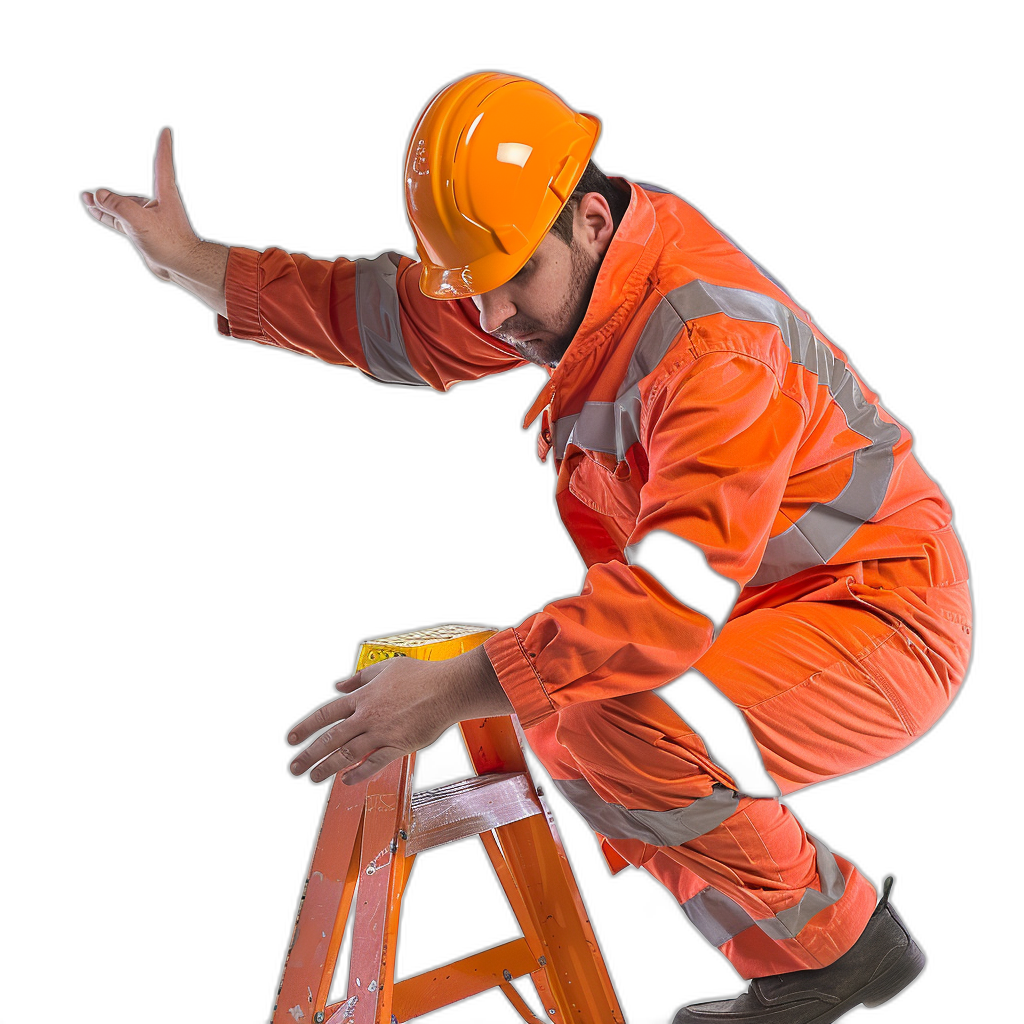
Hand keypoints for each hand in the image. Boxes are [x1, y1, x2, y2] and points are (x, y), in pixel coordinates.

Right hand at [81, 128, 228, 312]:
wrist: (182, 268)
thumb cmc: (171, 244)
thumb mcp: (141, 222)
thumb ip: (118, 207)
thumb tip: (98, 195)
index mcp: (164, 194)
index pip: (162, 164)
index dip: (164, 147)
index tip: (166, 133)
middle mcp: (156, 204)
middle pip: (129, 193)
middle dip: (111, 195)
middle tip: (90, 196)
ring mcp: (147, 219)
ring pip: (121, 207)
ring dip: (104, 204)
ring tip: (86, 199)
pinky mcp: (141, 232)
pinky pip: (119, 219)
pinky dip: (105, 214)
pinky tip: (93, 208)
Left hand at [287, 645, 512, 785]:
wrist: (448, 688)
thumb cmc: (421, 675)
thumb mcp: (386, 668)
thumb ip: (360, 677)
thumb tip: (339, 685)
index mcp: (363, 696)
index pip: (326, 714)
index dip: (307, 727)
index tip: (292, 738)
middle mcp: (368, 716)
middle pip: (331, 738)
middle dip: (309, 754)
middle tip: (294, 767)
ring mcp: (382, 732)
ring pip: (347, 753)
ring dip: (327, 767)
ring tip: (312, 777)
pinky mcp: (398, 745)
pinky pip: (373, 763)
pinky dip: (358, 773)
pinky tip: (346, 780)